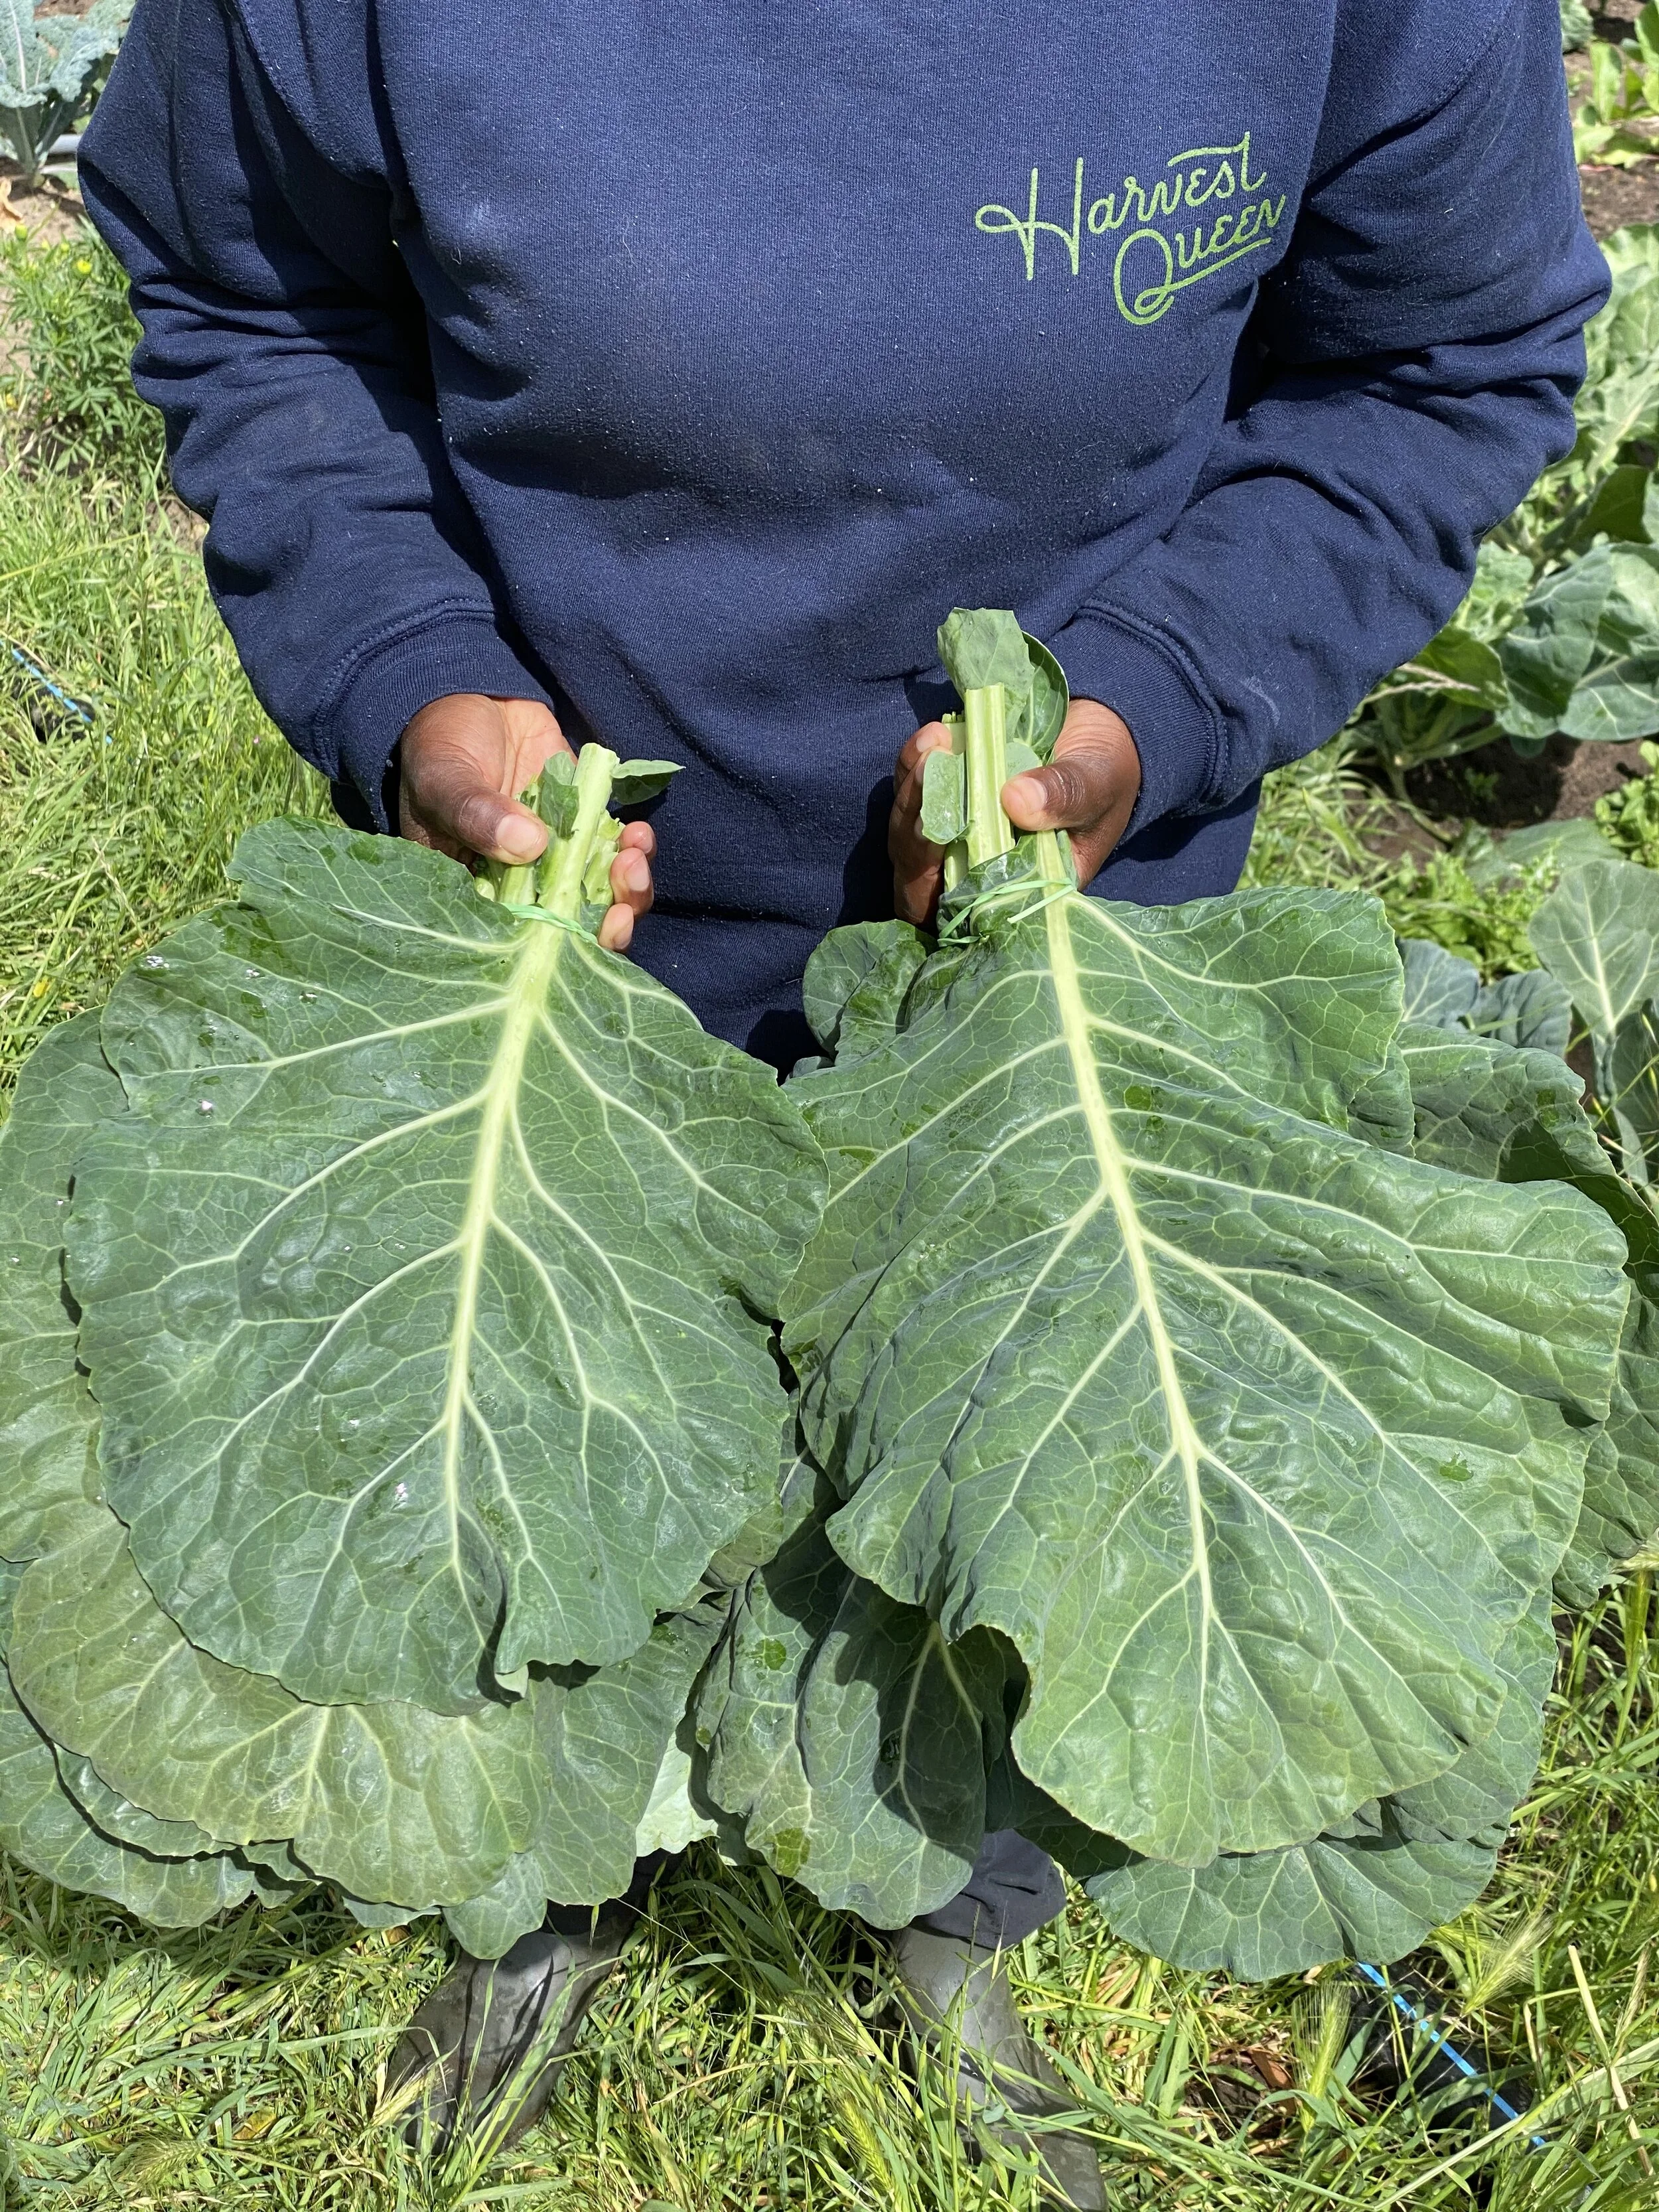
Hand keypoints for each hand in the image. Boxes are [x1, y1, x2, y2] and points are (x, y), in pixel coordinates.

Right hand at [400, 693, 654, 952]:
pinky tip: (637, 834)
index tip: (592, 932)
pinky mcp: (584, 825)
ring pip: (602, 896)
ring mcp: (557, 858)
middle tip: (623, 908)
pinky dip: (634, 850)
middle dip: (607, 926)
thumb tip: (529, 845)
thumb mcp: (443, 780)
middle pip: (574, 930)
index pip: (523, 941)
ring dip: (627, 889)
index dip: (562, 948)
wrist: (472, 696)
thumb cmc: (438, 745)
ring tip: (632, 859)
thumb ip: (477, 814)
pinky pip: (616, 851)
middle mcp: (521, 888)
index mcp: (478, 895)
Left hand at [890, 697, 1141, 927]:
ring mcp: (959, 837)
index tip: (935, 835)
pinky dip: (914, 767)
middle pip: (924, 879)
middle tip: (925, 778)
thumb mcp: (1098, 782)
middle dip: (914, 835)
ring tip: (931, 747)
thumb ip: (1065, 795)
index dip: (939, 884)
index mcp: (1022, 887)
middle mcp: (983, 871)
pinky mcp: (946, 800)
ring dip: (913, 794)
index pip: (965, 909)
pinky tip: (929, 737)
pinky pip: (914, 794)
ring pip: (911, 836)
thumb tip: (1016, 801)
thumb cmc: (1105, 770)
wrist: (1093, 733)